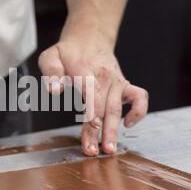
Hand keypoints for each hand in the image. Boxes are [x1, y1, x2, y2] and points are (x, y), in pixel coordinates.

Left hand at [38, 36, 147, 155]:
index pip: (91, 92)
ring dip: (113, 130)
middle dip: (99, 130)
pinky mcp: (125, 85)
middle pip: (103, 106)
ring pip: (117, 108)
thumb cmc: (67, 52)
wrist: (90, 38)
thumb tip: (55, 90)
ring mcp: (117, 81)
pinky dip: (138, 112)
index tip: (92, 126)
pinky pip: (140, 98)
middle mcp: (105, 77)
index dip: (92, 110)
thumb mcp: (51, 56)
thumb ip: (51, 72)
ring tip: (109, 149)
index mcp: (85, 70)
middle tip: (93, 151)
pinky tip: (128, 124)